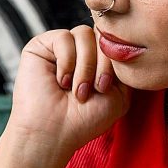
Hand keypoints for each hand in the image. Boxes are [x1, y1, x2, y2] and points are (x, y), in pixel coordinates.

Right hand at [8, 25, 130, 156]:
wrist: (54, 134)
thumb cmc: (85, 118)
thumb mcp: (120, 93)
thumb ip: (125, 66)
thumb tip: (124, 41)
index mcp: (99, 58)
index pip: (115, 39)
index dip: (115, 60)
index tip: (107, 87)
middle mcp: (81, 49)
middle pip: (101, 34)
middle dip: (102, 64)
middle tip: (94, 89)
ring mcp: (62, 46)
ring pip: (84, 33)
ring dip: (85, 65)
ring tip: (77, 89)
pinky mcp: (41, 46)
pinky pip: (64, 37)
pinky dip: (66, 62)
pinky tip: (60, 81)